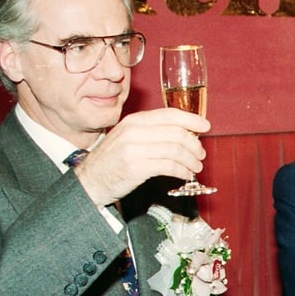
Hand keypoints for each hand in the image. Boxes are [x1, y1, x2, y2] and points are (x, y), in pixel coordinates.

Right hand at [73, 108, 210, 204]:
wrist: (88, 181)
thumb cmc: (112, 160)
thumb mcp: (128, 137)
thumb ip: (151, 131)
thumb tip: (183, 132)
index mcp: (135, 120)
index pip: (170, 115)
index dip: (192, 120)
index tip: (206, 126)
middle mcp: (134, 132)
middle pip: (177, 133)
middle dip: (194, 144)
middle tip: (200, 154)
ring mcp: (134, 149)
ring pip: (175, 150)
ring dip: (191, 160)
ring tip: (196, 166)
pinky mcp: (136, 168)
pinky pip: (168, 166)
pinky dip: (182, 171)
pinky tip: (185, 175)